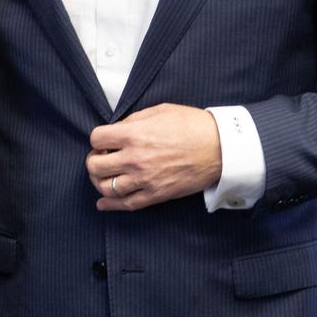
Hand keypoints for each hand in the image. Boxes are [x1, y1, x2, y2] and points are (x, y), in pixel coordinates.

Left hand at [87, 103, 222, 210]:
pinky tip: (103, 203)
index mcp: (135, 134)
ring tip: (105, 176)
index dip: (98, 139)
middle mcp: (136, 158)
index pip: (97, 139)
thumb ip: (134, 120)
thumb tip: (117, 129)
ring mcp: (145, 179)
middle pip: (95, 165)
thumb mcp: (160, 111)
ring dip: (100, 181)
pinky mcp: (156, 194)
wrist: (222, 148)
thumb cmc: (194, 126)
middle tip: (101, 158)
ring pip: (107, 187)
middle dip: (94, 161)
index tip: (104, 141)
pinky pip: (126, 204)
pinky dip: (110, 205)